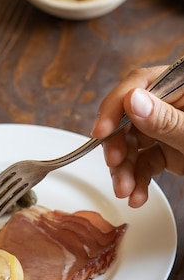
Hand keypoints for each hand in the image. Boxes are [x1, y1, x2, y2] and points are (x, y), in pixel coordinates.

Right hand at [91, 65, 183, 206]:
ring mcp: (169, 128)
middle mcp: (172, 104)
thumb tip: (133, 102)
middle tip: (115, 164)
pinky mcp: (169, 150)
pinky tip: (136, 195)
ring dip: (125, 170)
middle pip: (129, 117)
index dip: (115, 107)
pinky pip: (144, 162)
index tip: (102, 131)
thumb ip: (166, 119)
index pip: (139, 85)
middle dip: (118, 146)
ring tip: (126, 191)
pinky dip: (137, 180)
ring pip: (133, 144)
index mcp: (182, 85)